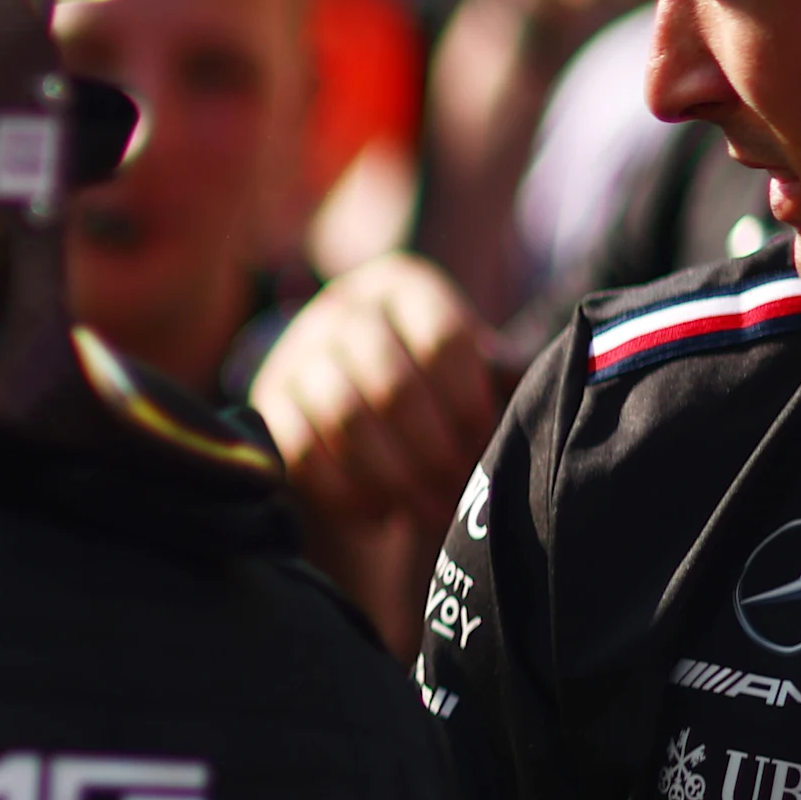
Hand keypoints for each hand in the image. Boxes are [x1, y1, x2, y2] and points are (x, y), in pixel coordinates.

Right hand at [252, 253, 509, 529]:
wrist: (344, 382)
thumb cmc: (430, 379)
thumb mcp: (468, 359)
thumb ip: (502, 375)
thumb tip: (533, 406)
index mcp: (401, 286)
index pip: (443, 341)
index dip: (470, 403)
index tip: (487, 443)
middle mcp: (342, 308)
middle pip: (391, 384)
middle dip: (433, 449)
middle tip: (458, 490)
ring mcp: (296, 353)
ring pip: (344, 419)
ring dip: (393, 477)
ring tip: (428, 511)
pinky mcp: (267, 402)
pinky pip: (303, 452)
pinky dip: (346, 493)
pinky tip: (381, 514)